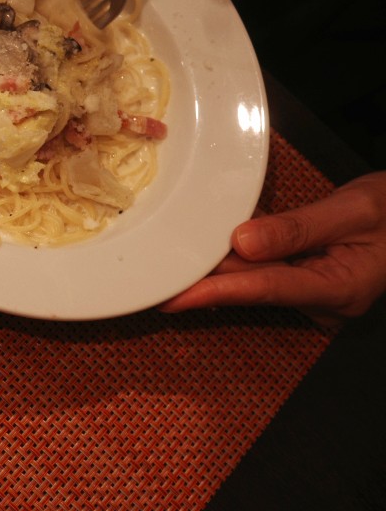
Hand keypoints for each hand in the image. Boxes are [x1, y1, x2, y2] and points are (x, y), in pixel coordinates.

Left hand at [160, 172, 385, 323]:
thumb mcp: (354, 211)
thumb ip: (298, 228)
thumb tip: (243, 241)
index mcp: (339, 288)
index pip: (264, 289)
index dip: (216, 291)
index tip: (176, 297)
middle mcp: (322, 299)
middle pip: (252, 285)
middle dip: (204, 277)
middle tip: (156, 273)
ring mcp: (314, 292)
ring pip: (254, 276)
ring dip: (217, 264)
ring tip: (170, 260)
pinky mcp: (306, 278)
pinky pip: (265, 267)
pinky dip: (239, 255)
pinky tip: (207, 245)